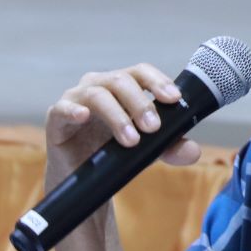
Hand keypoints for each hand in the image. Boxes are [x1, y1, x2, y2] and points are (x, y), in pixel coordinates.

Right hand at [45, 64, 202, 174]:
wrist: (83, 177)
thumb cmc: (114, 153)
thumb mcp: (147, 150)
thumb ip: (170, 147)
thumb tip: (194, 151)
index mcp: (121, 86)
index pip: (140, 73)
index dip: (157, 81)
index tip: (175, 98)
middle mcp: (98, 85)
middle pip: (121, 81)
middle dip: (140, 103)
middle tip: (154, 128)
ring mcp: (75, 99)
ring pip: (97, 94)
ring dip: (117, 116)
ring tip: (131, 140)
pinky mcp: (56, 118)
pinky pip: (63, 108)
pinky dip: (74, 110)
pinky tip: (84, 117)